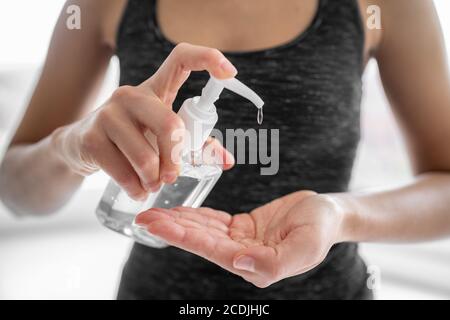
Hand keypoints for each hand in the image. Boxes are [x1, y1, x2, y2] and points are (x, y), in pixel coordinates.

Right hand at [50, 43, 236, 199]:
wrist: (79, 146)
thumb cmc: (131, 139)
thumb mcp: (161, 136)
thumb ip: (195, 145)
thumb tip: (227, 161)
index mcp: (155, 89)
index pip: (180, 59)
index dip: (206, 59)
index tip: (229, 72)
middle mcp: (131, 95)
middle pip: (168, 124)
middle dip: (176, 159)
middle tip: (173, 176)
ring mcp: (108, 114)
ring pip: (145, 156)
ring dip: (153, 180)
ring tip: (152, 185)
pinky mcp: (91, 137)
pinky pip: (123, 171)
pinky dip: (136, 188)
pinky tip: (137, 190)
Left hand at [135, 191, 347, 287]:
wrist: (329, 214)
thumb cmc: (321, 229)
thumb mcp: (306, 245)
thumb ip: (275, 262)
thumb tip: (240, 264)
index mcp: (256, 264)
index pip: (211, 250)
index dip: (182, 237)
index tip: (156, 225)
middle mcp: (243, 256)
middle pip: (200, 240)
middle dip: (171, 228)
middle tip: (143, 216)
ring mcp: (240, 242)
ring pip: (203, 230)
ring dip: (178, 221)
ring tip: (151, 212)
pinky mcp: (241, 228)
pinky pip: (213, 221)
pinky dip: (194, 215)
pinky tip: (177, 209)